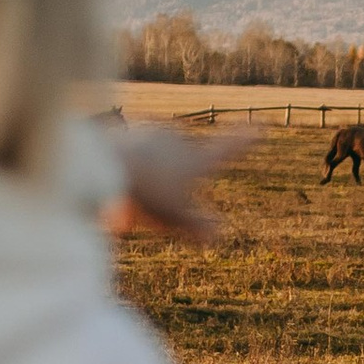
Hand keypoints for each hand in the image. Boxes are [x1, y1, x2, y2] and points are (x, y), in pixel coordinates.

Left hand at [102, 124, 255, 241]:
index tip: (260, 128)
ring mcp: (154, 131)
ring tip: (128, 195)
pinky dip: (129, 167)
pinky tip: (114, 180)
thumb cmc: (143, 194)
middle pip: (181, 165)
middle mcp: (179, 140)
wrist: (103, 164)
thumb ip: (196, 227)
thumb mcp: (173, 218)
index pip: (227, 149)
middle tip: (152, 201)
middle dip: (169, 182)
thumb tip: (217, 235)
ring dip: (148, 175)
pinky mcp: (130, 129)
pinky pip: (135, 153)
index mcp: (196, 160)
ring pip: (157, 160)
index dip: (244, 141)